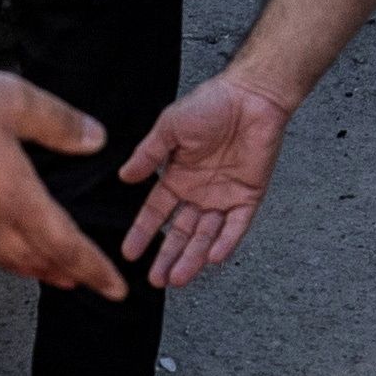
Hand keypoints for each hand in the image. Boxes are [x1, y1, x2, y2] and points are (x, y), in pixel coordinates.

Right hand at [0, 64, 122, 296]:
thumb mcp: (11, 100)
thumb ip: (58, 122)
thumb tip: (96, 139)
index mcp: (16, 199)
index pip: (67, 246)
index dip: (95, 270)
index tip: (115, 289)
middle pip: (36, 259)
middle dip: (65, 272)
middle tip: (83, 282)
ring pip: (3, 257)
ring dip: (31, 266)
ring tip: (45, 271)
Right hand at [117, 68, 294, 286]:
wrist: (251, 96)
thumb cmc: (211, 104)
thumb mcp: (169, 127)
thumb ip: (148, 154)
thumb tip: (124, 176)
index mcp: (177, 177)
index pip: (156, 213)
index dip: (142, 233)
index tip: (129, 253)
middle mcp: (199, 192)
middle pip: (180, 233)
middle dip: (167, 257)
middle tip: (155, 280)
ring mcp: (224, 197)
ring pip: (206, 236)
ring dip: (192, 257)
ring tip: (178, 278)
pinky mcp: (249, 196)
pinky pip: (236, 226)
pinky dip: (226, 242)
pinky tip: (213, 257)